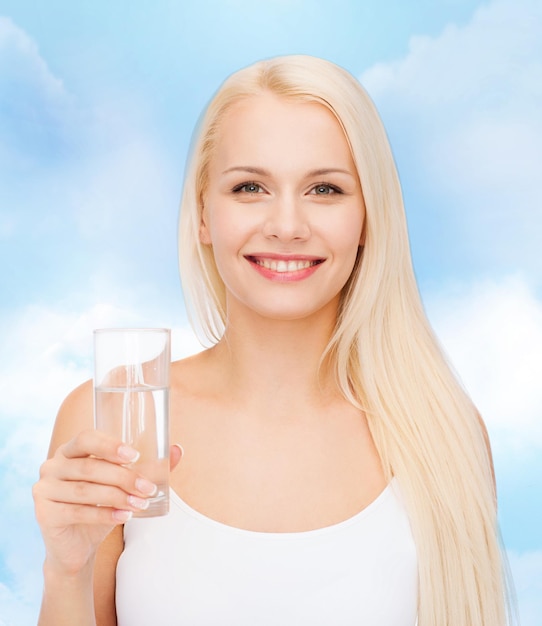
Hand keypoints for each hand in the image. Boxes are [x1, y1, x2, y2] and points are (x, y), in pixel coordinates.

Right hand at [33, 429, 181, 575]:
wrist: (78, 546)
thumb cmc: (101, 505)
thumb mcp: (123, 484)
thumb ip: (148, 467)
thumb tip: (178, 450)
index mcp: (70, 450)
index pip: (86, 438)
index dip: (110, 445)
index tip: (134, 456)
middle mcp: (53, 465)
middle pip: (90, 466)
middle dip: (124, 477)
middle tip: (148, 488)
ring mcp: (44, 489)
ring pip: (86, 490)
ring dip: (118, 497)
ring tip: (141, 504)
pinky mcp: (45, 514)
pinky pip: (77, 512)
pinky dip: (104, 514)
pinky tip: (124, 516)